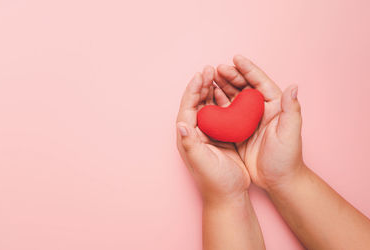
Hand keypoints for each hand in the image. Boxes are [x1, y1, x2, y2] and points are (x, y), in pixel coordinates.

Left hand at [176, 66, 249, 202]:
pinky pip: (220, 113)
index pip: (187, 107)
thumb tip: (180, 124)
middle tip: (209, 69)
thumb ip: (190, 144)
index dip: (193, 90)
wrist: (229, 195)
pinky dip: (223, 100)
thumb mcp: (202, 162)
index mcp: (188, 137)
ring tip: (217, 74)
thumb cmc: (215, 181)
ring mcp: (208, 134)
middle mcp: (195, 133)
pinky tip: (228, 92)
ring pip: (208, 106)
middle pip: (196, 103)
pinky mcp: (221, 136)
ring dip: (211, 90)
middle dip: (201, 85)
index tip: (200, 74)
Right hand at [213, 55, 304, 189]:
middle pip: (244, 87)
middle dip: (231, 75)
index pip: (260, 82)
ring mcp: (247, 119)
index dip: (249, 69)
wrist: (277, 180)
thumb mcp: (290, 134)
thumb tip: (293, 86)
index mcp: (274, 106)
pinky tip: (208, 98)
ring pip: (233, 98)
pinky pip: (226, 113)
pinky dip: (217, 104)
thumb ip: (291, 110)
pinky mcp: (238, 130)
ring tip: (210, 79)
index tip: (236, 58)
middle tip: (217, 69)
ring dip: (222, 87)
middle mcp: (260, 109)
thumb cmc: (286, 158)